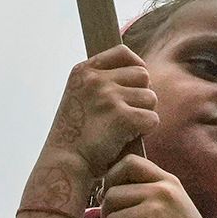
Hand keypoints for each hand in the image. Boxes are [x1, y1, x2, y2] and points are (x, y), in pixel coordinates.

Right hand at [43, 47, 158, 178]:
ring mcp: (108, 97)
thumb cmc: (76, 136)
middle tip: (128, 114)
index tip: (134, 84)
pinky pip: (152, 119)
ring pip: (150, 98)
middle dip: (141, 95)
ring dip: (143, 115)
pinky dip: (145, 132)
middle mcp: (96, 79)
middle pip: (142, 76)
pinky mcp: (122, 117)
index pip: (123, 53)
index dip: (135, 67)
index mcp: (84, 71)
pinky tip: (127, 139)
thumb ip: (101, 81)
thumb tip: (140, 72)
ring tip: (124, 129)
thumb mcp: (79, 97)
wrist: (64, 164)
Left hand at [99, 155, 216, 217]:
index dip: (112, 178)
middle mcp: (161, 191)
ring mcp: (156, 212)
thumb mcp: (174, 204)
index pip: (129, 162)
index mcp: (167, 181)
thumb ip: (148, 193)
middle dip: (109, 216)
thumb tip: (104, 193)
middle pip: (112, 195)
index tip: (114, 197)